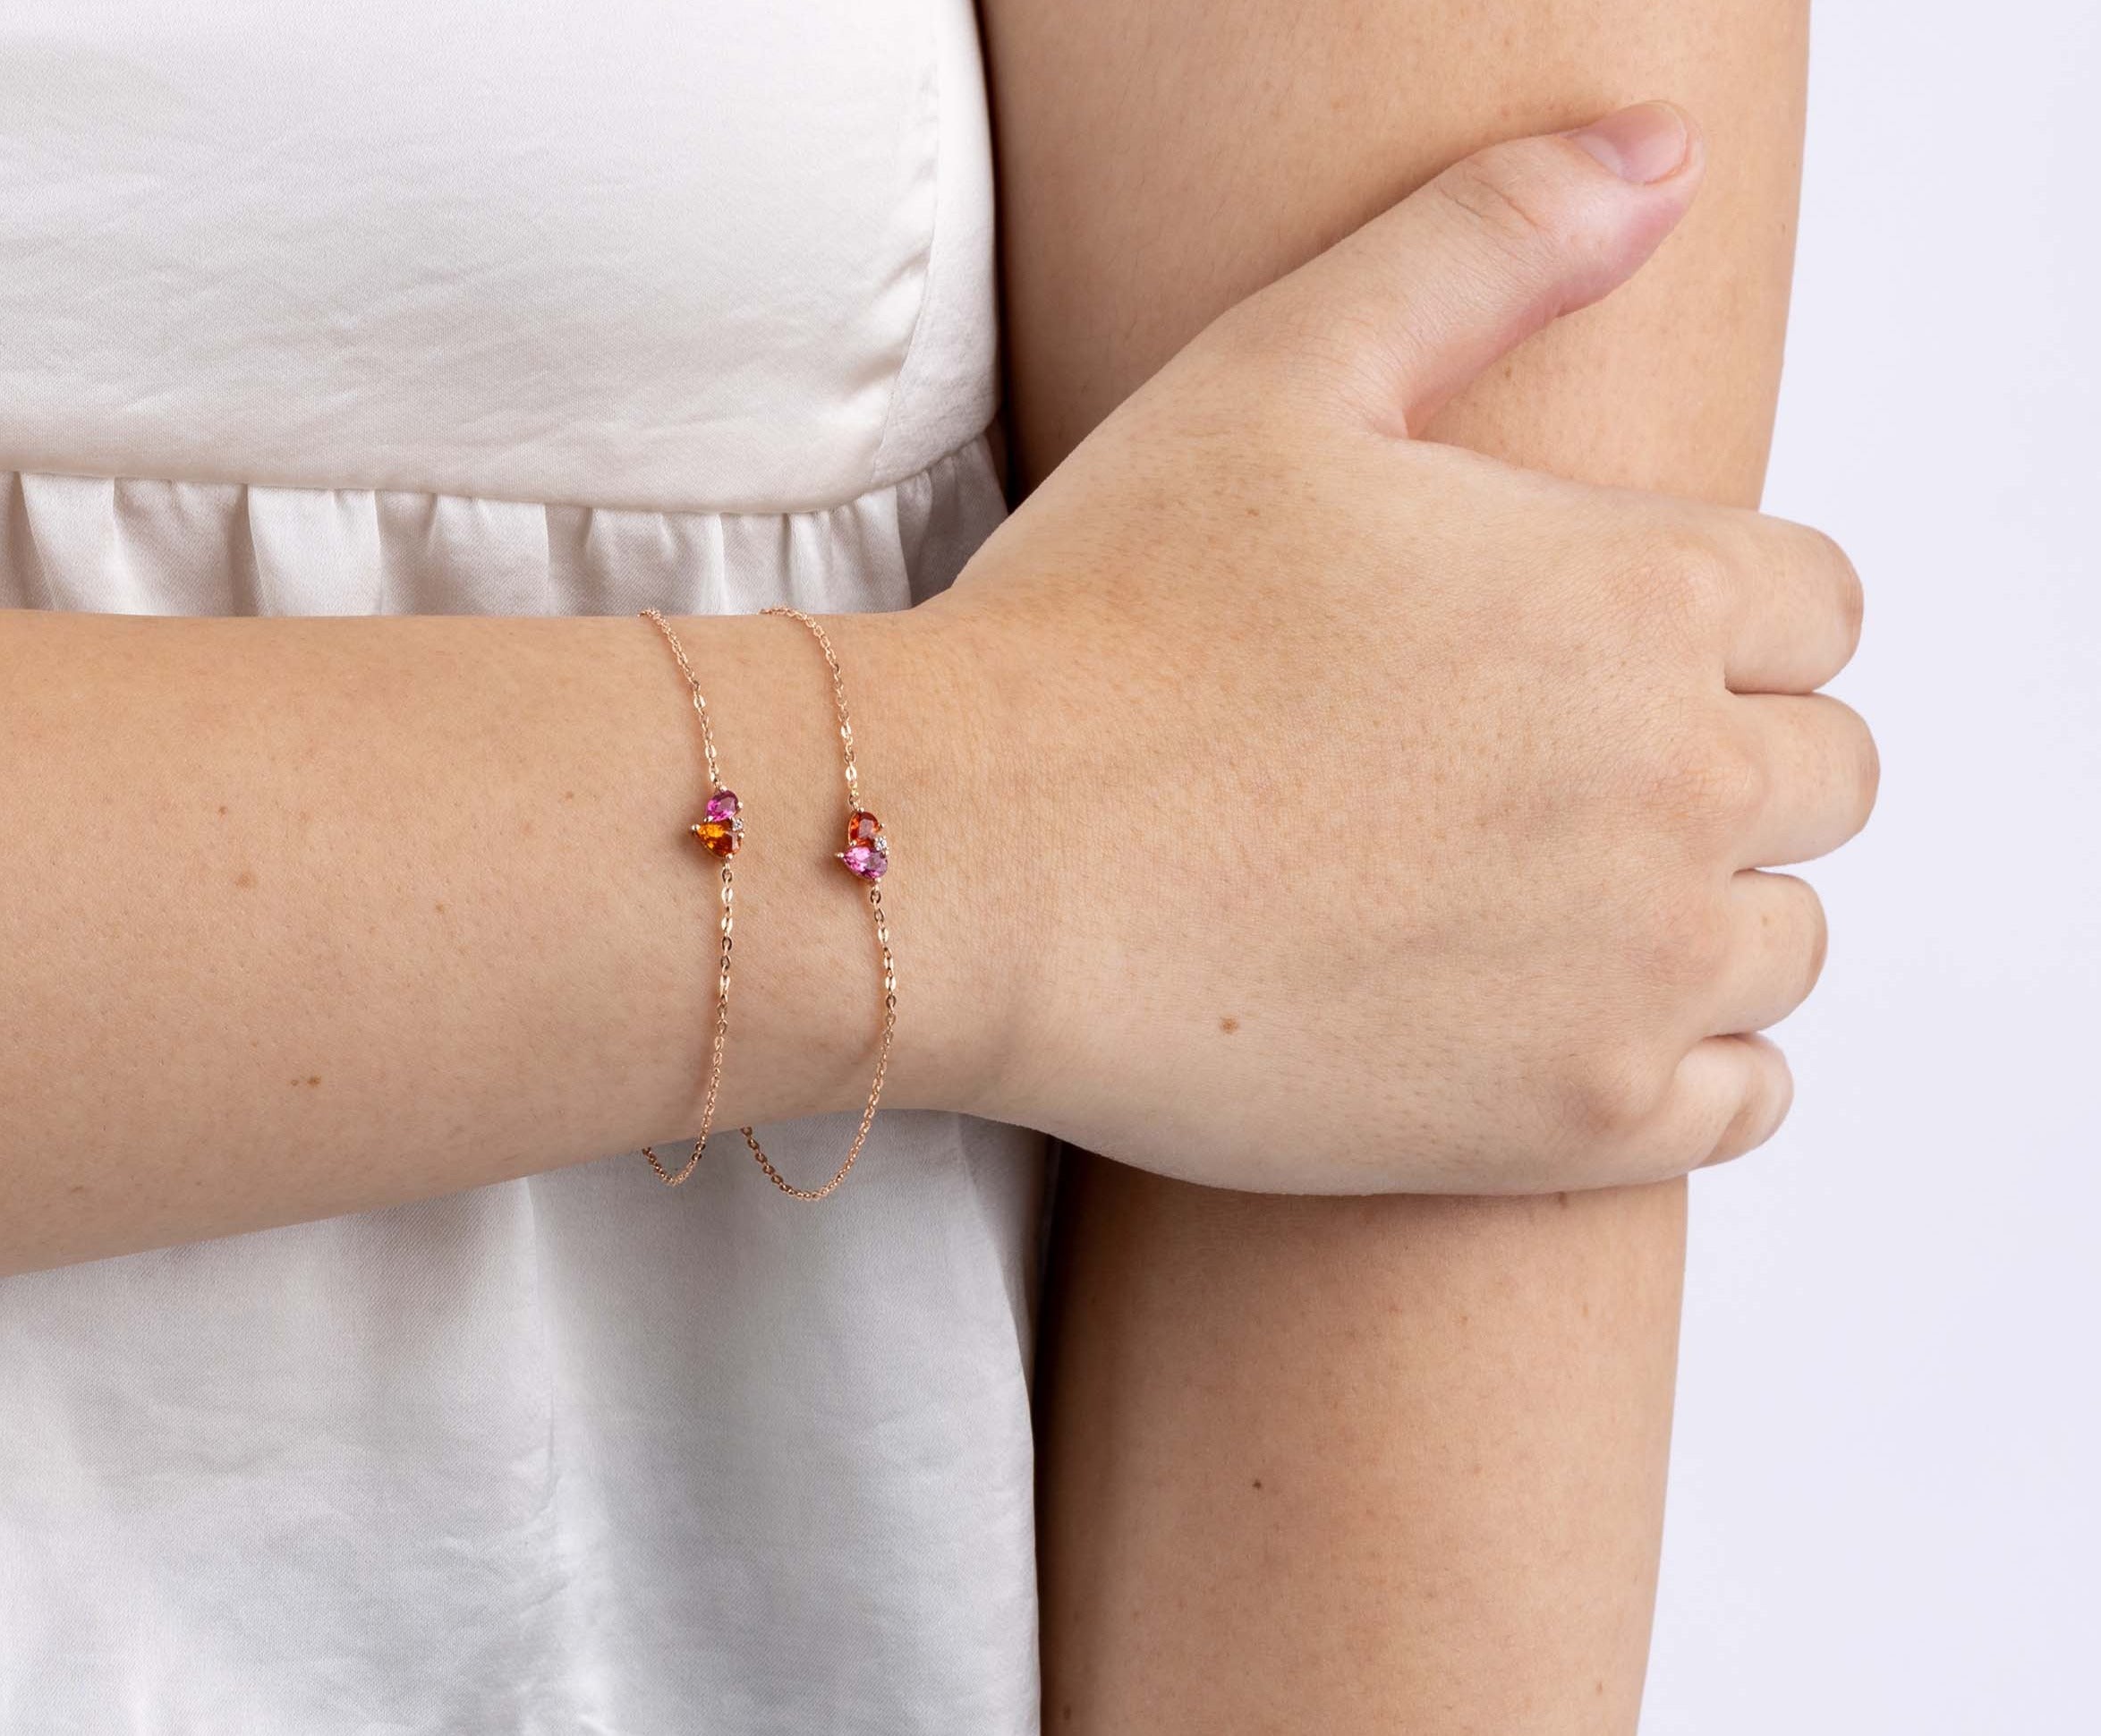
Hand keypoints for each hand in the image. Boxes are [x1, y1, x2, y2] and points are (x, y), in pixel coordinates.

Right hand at [925, 103, 1875, 1191]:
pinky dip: (1683, 1064)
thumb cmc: (1098, 619)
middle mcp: (1678, 776)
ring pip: (1787, 938)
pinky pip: (1743, 1099)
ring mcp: (1638, 963)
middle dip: (1708, 761)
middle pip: (1824, 772)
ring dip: (1699, 913)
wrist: (969, 857)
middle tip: (1537, 779)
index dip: (1705, 621)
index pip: (1816, 605)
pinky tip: (1555, 1020)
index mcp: (1639, 589)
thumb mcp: (1278, 373)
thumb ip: (1484, 247)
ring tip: (1534, 901)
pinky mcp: (1574, 1121)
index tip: (1578, 656)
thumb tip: (1652, 161)